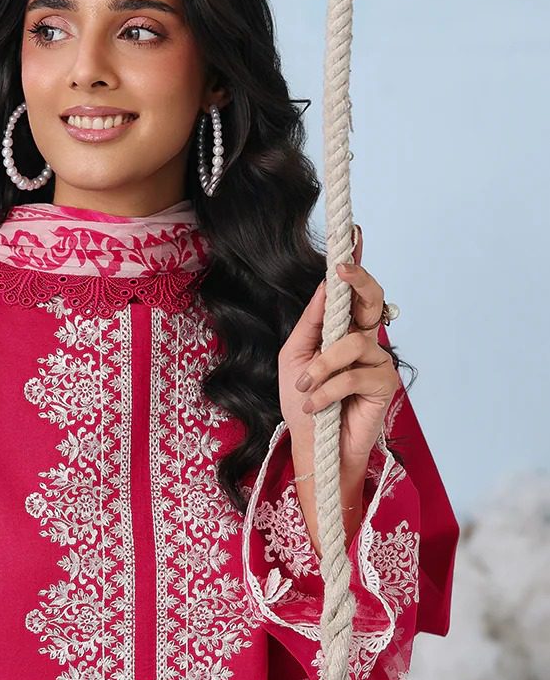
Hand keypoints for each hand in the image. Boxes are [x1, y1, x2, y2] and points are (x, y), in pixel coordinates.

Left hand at [278, 226, 399, 468]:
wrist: (312, 445)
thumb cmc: (303, 403)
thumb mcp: (295, 357)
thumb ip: (311, 322)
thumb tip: (325, 286)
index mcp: (342, 330)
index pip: (352, 292)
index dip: (354, 264)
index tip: (352, 233)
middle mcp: (365, 340)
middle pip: (373, 299)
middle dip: (359, 281)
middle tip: (342, 272)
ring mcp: (377, 360)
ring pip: (353, 343)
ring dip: (322, 366)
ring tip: (306, 388)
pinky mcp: (385, 384)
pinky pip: (354, 374)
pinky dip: (328, 389)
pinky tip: (316, 405)